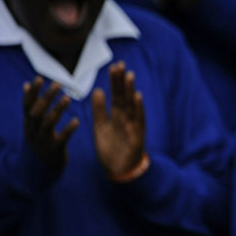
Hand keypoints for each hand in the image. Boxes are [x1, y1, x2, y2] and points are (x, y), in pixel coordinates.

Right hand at [22, 76, 78, 170]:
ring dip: (57, 110)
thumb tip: (26, 84)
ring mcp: (42, 142)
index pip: (27, 105)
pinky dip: (68, 130)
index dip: (33, 92)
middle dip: (46, 98)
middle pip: (36, 113)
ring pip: (47, 125)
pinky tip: (77, 121)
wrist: (41, 169)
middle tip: (58, 84)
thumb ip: (32, 105)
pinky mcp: (54, 151)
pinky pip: (60, 140)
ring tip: (68, 98)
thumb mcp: (33, 123)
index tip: (40, 78)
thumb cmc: (40, 139)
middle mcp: (33, 131)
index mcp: (28, 123)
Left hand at [92, 62, 145, 176]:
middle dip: (122, 81)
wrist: (118, 170)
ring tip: (129, 76)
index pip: (116, 95)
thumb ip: (99, 110)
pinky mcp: (138, 133)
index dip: (114, 82)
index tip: (113, 66)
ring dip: (130, 90)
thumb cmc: (110, 150)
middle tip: (120, 65)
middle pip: (124, 96)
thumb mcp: (100, 128)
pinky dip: (138, 107)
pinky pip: (138, 118)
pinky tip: (137, 96)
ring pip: (131, 104)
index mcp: (116, 115)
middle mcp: (125, 117)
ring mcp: (132, 124)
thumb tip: (97, 90)